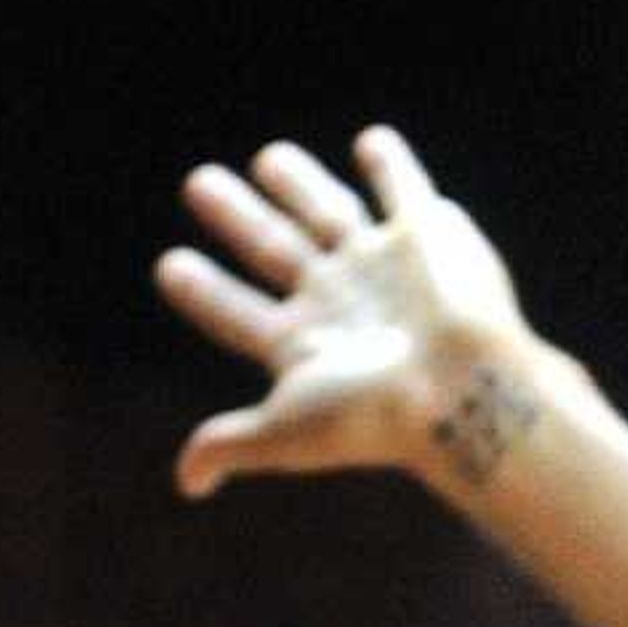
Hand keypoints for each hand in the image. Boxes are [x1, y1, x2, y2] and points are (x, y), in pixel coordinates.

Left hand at [155, 126, 550, 502]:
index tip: (169, 267)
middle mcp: (339, 302)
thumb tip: (188, 484)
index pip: (238, 312)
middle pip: (273, 249)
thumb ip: (230, 443)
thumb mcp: (286, 431)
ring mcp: (382, 268)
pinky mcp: (426, 236)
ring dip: (298, 185)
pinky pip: (404, 190)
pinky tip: (372, 142)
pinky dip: (391, 165)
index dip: (204, 292)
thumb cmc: (375, 417)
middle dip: (237, 219)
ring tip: (268, 158)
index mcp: (304, 346)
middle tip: (198, 184)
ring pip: (328, 213)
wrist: (458, 388)